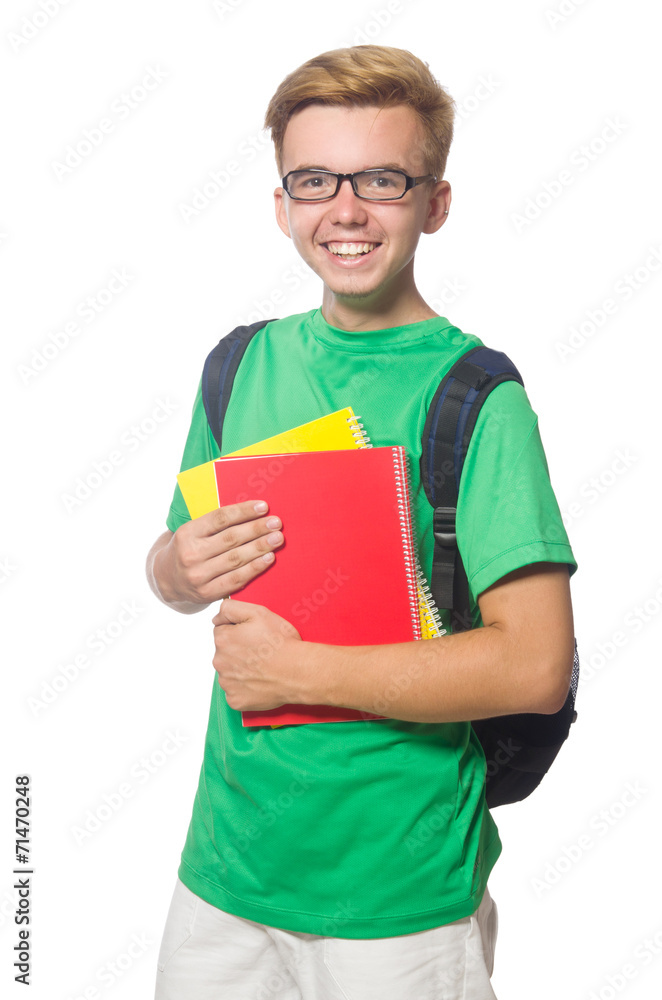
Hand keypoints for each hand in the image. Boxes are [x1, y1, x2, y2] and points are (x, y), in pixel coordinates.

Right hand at [154, 501, 283, 606]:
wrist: (167, 580)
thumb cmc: (188, 548)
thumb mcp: (192, 532)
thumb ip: (215, 524)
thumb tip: (251, 510)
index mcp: (186, 533)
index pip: (219, 519)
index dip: (243, 511)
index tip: (264, 507)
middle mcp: (190, 554)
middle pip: (231, 539)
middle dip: (257, 529)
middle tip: (277, 522)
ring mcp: (198, 576)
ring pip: (236, 559)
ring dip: (260, 547)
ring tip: (278, 538)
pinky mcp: (207, 593)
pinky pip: (236, 579)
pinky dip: (255, 568)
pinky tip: (269, 558)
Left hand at [211, 599, 302, 711]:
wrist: (298, 672)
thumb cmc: (282, 644)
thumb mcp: (258, 612)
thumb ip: (231, 609)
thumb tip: (217, 617)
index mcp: (223, 639)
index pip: (221, 631)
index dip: (238, 631)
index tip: (253, 636)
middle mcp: (220, 662)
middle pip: (224, 652)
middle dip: (238, 650)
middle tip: (260, 651)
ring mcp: (227, 683)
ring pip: (229, 672)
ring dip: (240, 669)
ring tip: (262, 667)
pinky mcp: (235, 700)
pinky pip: (235, 691)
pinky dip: (244, 688)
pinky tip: (259, 681)